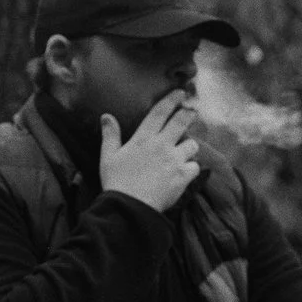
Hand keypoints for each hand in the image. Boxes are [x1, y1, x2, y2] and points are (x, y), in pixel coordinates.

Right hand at [99, 92, 200, 213]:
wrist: (129, 208)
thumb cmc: (116, 182)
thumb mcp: (108, 157)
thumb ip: (110, 135)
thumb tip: (106, 116)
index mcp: (143, 138)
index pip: (160, 112)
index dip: (172, 100)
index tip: (180, 93)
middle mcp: (162, 145)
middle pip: (182, 122)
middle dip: (189, 114)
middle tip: (192, 112)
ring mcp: (175, 160)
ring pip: (192, 144)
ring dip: (189, 146)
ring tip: (185, 150)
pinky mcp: (183, 176)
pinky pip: (195, 166)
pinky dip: (191, 168)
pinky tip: (185, 171)